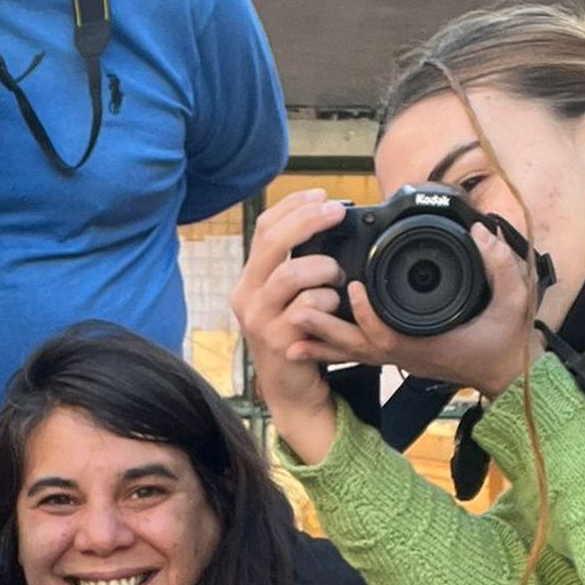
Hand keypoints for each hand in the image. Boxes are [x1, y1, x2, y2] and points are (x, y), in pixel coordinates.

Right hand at [230, 189, 349, 464]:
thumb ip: (299, 265)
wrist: (293, 390)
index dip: (294, 206)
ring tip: (337, 274)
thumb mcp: (292, 297)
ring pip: (287, 275)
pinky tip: (335, 304)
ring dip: (320, 267)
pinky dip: (325, 300)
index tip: (323, 194)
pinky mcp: (277, 341)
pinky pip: (303, 309)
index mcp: (250, 279)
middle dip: (307, 220)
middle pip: (270, 242)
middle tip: (336, 211)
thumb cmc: (299, 338)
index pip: (264, 228)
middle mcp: (247, 296)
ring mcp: (258, 320)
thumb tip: (327, 223)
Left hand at [281, 222, 547, 402]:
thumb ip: (502, 266)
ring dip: (320, 339)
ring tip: (290, 324)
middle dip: (325, 330)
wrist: (506, 374)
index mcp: (426, 343)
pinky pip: (356, 354)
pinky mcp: (395, 356)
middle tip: (296, 309)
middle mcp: (404, 354)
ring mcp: (397, 357)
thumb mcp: (514, 302)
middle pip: (355, 346)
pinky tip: (306, 339)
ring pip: (350, 352)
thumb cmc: (506, 341)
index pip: (387, 332)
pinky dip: (330, 347)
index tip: (351, 286)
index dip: (366, 312)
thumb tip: (484, 233)